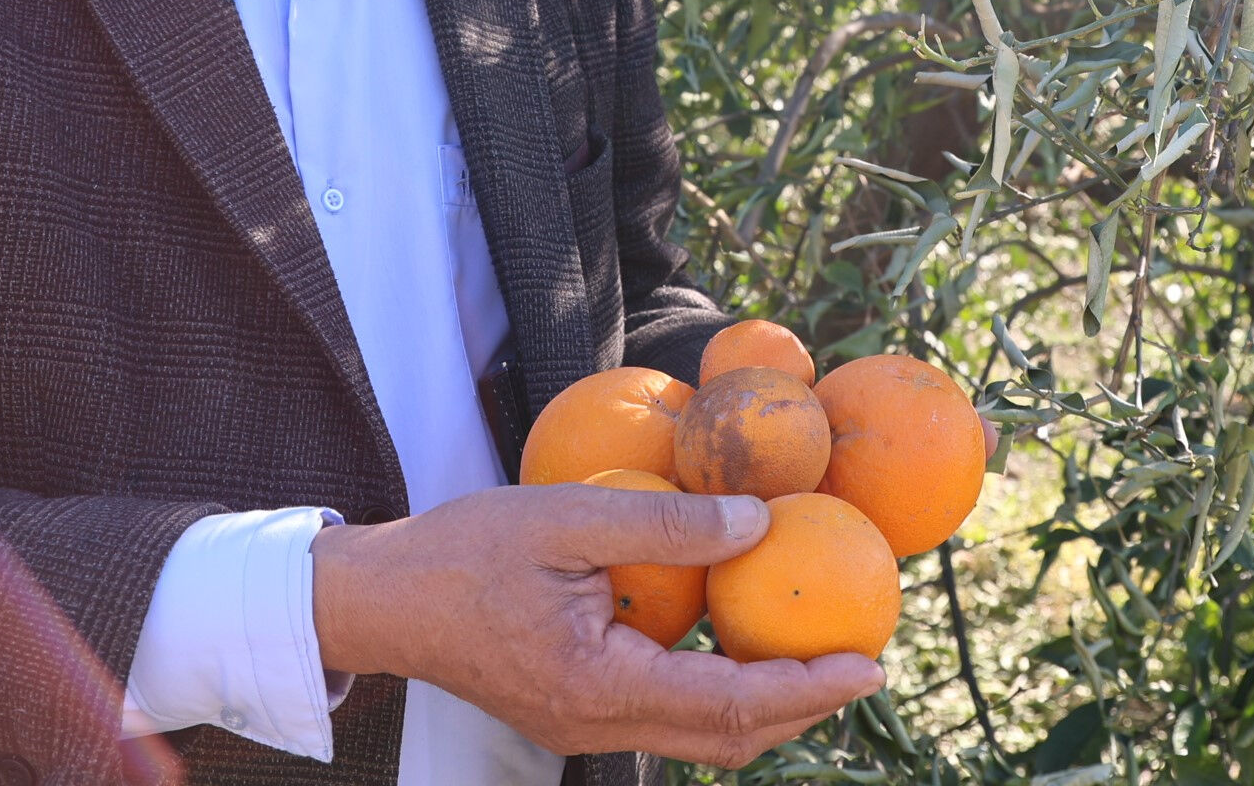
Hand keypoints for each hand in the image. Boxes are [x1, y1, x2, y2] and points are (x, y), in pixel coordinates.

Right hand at [308, 483, 882, 763]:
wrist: (384, 601)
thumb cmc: (466, 550)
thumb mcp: (569, 515)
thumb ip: (666, 523)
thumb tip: (760, 522)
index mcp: (598, 686)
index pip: (728, 704)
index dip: (807, 689)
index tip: (869, 664)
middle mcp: (596, 726)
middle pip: (726, 739)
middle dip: (803, 709)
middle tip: (863, 664)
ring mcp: (583, 728)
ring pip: (699, 736)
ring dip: (765, 704)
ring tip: (818, 658)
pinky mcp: (575, 714)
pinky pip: (666, 715)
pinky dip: (718, 691)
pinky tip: (741, 644)